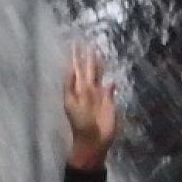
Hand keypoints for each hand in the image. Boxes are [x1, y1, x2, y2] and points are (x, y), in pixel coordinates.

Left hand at [62, 42, 116, 169]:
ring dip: (98, 66)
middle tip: (87, 42)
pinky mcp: (108, 101)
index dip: (76, 57)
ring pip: (98, 77)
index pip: (76, 69)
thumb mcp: (71, 105)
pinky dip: (109, 83)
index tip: (75, 43)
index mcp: (77, 89)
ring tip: (97, 53)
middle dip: (87, 57)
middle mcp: (87, 89)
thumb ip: (72, 87)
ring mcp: (98, 95)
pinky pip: (109, 88)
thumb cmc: (80, 123)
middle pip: (87, 69)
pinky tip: (110, 78)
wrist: (93, 139)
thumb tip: (72, 70)